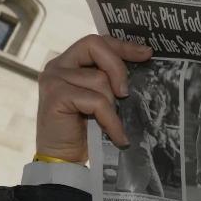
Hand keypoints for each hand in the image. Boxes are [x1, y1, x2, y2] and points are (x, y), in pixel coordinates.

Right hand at [36, 34, 151, 161]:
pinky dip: (111, 120)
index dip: (122, 45)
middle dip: (117, 67)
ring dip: (112, 105)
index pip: (96, 42)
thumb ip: (110, 80)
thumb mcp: (101, 99)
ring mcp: (53, 79)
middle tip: (125, 93)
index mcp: (69, 62)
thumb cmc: (85, 130)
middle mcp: (57, 65)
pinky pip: (96, 101)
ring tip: (112, 124)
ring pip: (99, 79)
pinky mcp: (55, 96)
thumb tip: (142, 64)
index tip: (146, 53)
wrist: (63, 159)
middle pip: (94, 46)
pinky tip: (117, 136)